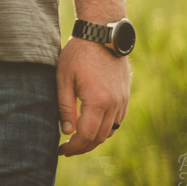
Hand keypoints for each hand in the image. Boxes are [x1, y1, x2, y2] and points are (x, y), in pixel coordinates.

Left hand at [56, 36, 129, 155]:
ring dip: (94, 139)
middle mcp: (114, 104)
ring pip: (110, 131)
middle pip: (99, 137)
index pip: (86, 135)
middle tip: (66, 150)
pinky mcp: (125, 96)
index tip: (61, 150)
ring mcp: (122, 101)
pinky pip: (117, 121)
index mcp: (97, 101)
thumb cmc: (78, 54)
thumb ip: (64, 106)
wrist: (102, 35)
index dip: (74, 146)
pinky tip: (91, 126)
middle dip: (83, 147)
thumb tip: (67, 131)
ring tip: (77, 141)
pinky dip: (104, 128)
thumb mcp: (63, 78)